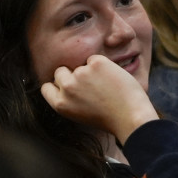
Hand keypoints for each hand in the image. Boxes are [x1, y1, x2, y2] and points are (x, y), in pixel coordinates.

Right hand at [40, 55, 158, 142]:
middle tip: (90, 85)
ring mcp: (81, 73)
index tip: (67, 86)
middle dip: (72, 75)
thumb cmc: (110, 119)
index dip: (57, 85)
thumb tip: (66, 84)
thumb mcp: (80, 114)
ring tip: (106, 87)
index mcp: (61, 104)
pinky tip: (112, 79)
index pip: (47, 87)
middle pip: (60, 72)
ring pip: (80, 65)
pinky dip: (103, 66)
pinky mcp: (96, 63)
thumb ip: (70, 100)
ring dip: (90, 72)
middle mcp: (67, 88)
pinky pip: (94, 59)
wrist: (131, 116)